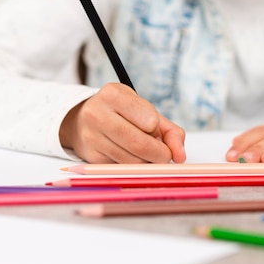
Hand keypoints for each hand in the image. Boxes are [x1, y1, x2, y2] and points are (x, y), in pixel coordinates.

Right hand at [59, 83, 185, 163]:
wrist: (83, 121)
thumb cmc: (122, 115)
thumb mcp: (146, 112)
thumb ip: (171, 131)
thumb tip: (180, 156)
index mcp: (113, 94)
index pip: (149, 120)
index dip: (157, 129)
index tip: (155, 129)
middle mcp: (97, 114)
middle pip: (140, 144)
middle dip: (160, 154)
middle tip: (163, 154)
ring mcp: (91, 137)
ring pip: (133, 161)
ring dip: (148, 162)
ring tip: (144, 152)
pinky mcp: (91, 157)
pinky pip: (123, 169)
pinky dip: (134, 167)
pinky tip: (130, 156)